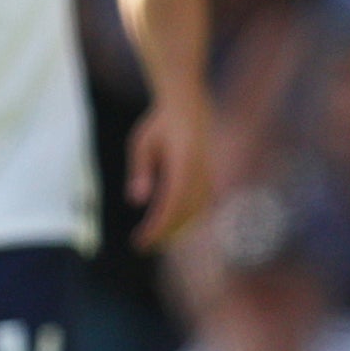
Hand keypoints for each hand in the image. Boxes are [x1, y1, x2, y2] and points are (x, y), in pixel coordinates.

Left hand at [127, 90, 212, 248]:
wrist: (188, 105)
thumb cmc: (159, 124)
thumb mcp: (141, 144)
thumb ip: (140, 172)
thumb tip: (137, 202)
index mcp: (184, 164)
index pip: (170, 206)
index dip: (156, 228)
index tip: (140, 242)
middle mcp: (201, 172)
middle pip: (184, 214)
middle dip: (164, 233)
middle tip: (142, 244)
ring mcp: (210, 175)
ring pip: (196, 212)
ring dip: (177, 228)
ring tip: (154, 236)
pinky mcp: (212, 176)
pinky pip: (203, 205)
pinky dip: (188, 218)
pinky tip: (172, 224)